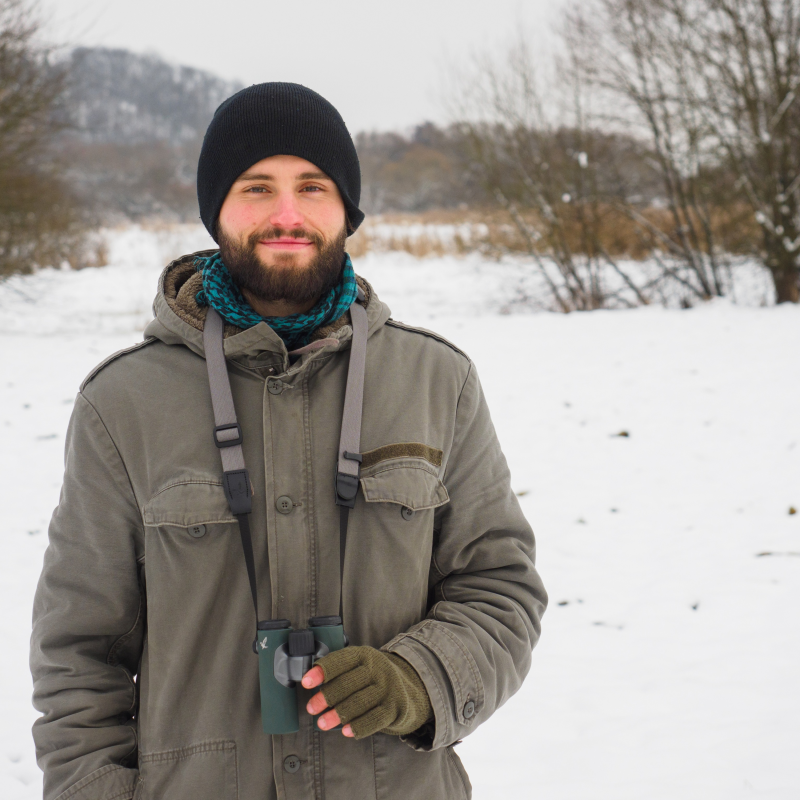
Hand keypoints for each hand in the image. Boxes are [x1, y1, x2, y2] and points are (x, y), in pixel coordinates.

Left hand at [301, 646, 432, 739]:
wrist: (408, 688)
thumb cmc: (372, 679)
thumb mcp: (360, 666)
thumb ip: (340, 671)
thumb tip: (310, 683)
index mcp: (364, 655)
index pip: (341, 660)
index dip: (322, 671)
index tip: (306, 682)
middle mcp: (377, 669)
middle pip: (348, 683)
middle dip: (327, 696)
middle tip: (312, 708)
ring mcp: (388, 688)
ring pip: (359, 702)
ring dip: (338, 714)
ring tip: (322, 723)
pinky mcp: (395, 707)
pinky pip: (375, 718)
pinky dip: (359, 726)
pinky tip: (346, 731)